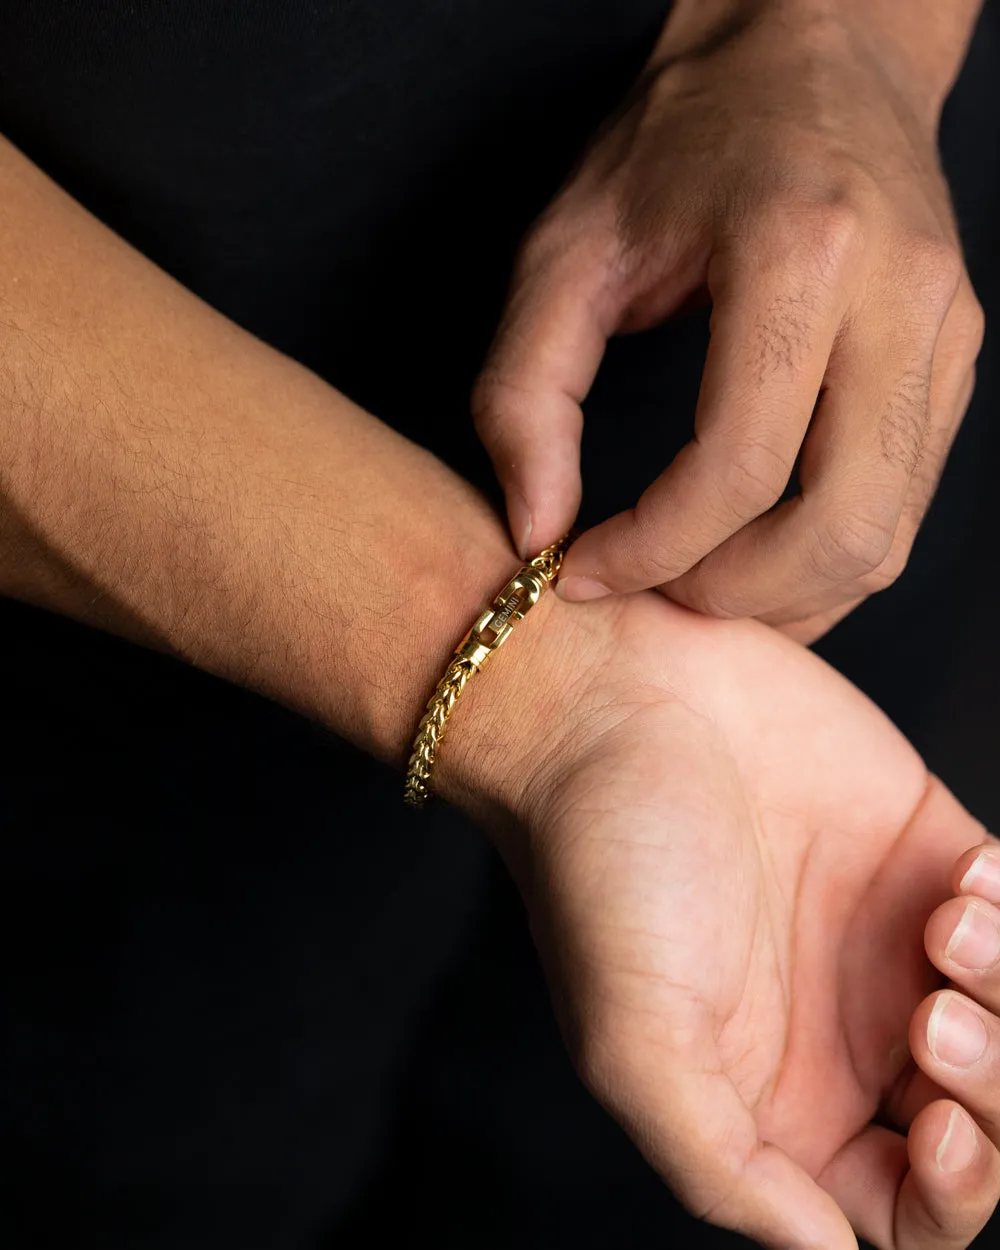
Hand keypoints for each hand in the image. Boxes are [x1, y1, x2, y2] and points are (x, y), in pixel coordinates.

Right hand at [443, 589, 999, 1247]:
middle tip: (931, 1016)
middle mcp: (842, 1028)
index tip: (935, 1125)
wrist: (615, 699)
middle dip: (993, 1089)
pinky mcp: (927, 850)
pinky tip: (958, 884)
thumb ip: (724, 1166)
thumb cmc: (600, 861)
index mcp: (773, 1095)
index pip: (904, 1204)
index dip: (953, 1191)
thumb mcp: (632, 1040)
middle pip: (984, 1121)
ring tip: (944, 927)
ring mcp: (890, 940)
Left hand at [473, 1, 984, 640]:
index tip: (584, 573)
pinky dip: (825, 561)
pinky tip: (751, 554)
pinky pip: (902, 508)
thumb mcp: (564, 250)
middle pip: (838, 528)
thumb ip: (525, 395)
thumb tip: (537, 530)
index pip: (738, 469)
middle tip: (651, 593)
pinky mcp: (955, 359)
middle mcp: (898, 297)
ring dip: (784, 596)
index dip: (651, 552)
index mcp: (799, 252)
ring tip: (693, 583)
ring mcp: (946, 332)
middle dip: (730, 595)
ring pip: (883, 536)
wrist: (813, 51)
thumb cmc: (682, 142)